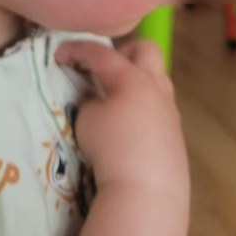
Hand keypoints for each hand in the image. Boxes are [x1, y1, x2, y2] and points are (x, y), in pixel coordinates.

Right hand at [55, 39, 189, 211]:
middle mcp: (156, 85)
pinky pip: (160, 103)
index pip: (102, 53)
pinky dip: (143, 104)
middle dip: (123, 51)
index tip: (59, 54)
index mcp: (132, 77)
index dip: (78, 49)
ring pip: (157, 77)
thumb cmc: (112, 147)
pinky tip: (130, 125)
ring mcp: (170, 106)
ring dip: (136, 79)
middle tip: (103, 70)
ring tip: (116, 99)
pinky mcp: (175, 128)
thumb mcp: (87, 119)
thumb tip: (102, 100)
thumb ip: (92, 101)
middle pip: (146, 49)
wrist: (148, 185)